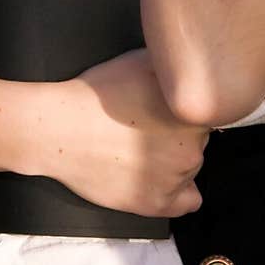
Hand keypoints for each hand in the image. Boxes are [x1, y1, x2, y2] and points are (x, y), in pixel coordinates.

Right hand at [40, 50, 208, 217]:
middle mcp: (192, 147)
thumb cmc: (95, 94)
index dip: (183, 109)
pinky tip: (157, 177)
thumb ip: (175, 65)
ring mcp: (175, 178)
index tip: (166, 109)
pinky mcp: (156, 203)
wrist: (59, 128)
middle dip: (178, 133)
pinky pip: (188, 202)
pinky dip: (178, 193)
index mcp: (191, 113)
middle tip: (148, 127)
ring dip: (174, 159)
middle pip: (199, 140)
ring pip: (191, 167)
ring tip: (140, 149)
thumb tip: (191, 64)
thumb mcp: (141, 61)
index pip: (205, 112)